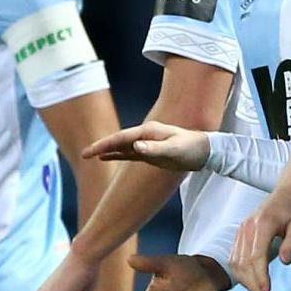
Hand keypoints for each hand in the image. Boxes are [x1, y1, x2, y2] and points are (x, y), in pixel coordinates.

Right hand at [85, 120, 210, 169]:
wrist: (206, 151)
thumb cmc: (192, 149)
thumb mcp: (174, 150)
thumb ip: (154, 149)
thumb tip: (135, 147)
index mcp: (148, 131)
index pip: (121, 138)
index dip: (105, 145)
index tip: (90, 152)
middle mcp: (145, 135)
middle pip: (118, 141)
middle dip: (100, 147)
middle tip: (84, 154)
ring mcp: (147, 144)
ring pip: (121, 147)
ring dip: (106, 150)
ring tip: (89, 156)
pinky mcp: (150, 153)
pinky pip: (128, 154)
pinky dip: (116, 155)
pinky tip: (106, 158)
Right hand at [230, 190, 290, 290]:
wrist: (288, 193)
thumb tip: (284, 261)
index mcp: (262, 224)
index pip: (256, 256)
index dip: (260, 276)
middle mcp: (247, 227)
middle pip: (244, 262)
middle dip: (252, 283)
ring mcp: (241, 230)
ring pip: (236, 261)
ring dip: (245, 281)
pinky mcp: (241, 234)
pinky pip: (235, 257)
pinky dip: (241, 272)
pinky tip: (251, 282)